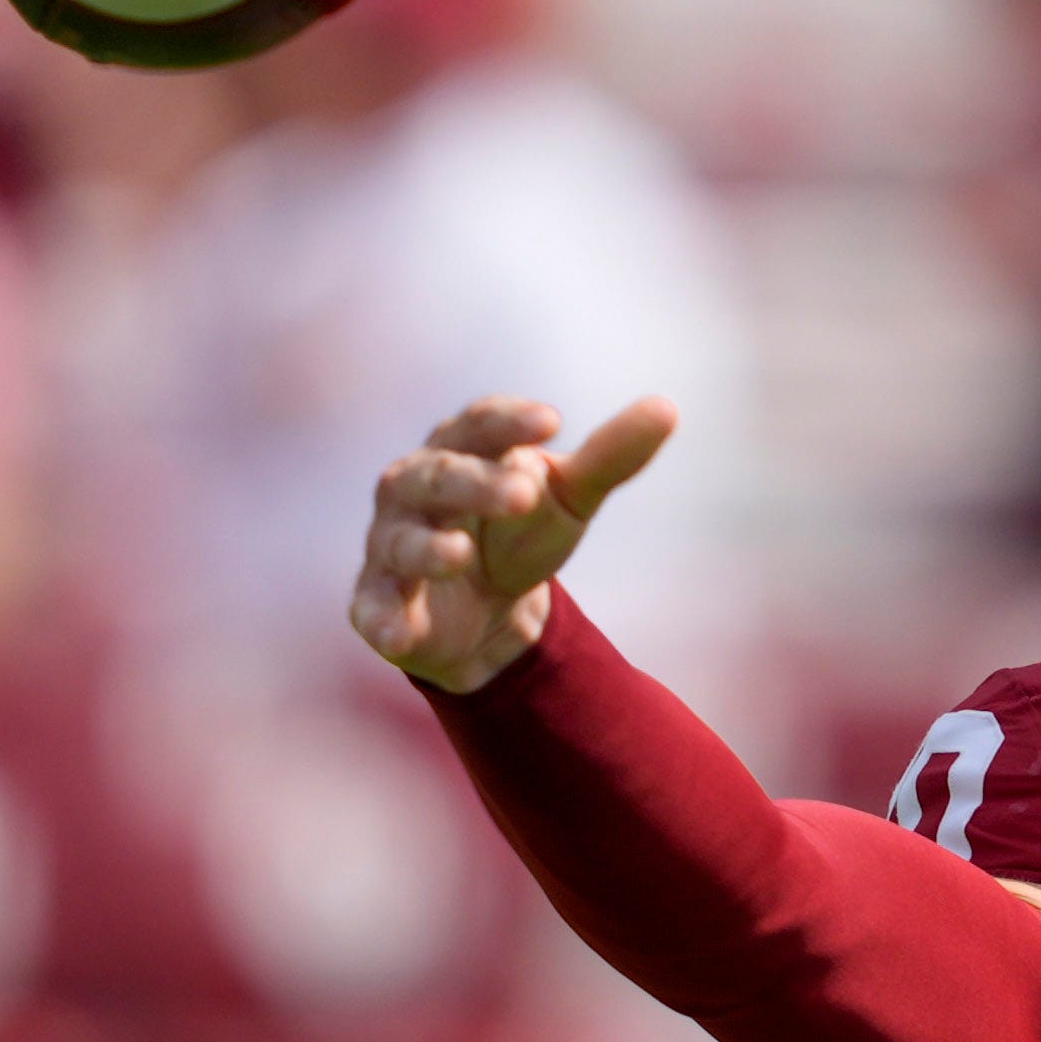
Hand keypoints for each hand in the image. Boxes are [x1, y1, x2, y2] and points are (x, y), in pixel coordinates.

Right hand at [350, 394, 677, 690]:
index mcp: (459, 451)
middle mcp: (413, 491)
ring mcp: (391, 547)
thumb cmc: (521, 535)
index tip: (552, 422)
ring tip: (460, 553)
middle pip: (436, 477)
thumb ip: (610, 456)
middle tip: (526, 493)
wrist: (490, 616)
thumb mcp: (570, 498)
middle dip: (476, 483)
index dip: (508, 422)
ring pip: (399, 541)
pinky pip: (374, 609)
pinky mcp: (379, 604)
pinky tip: (398, 633)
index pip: (477, 423)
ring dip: (426, 547)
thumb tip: (667, 408)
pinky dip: (382, 620)